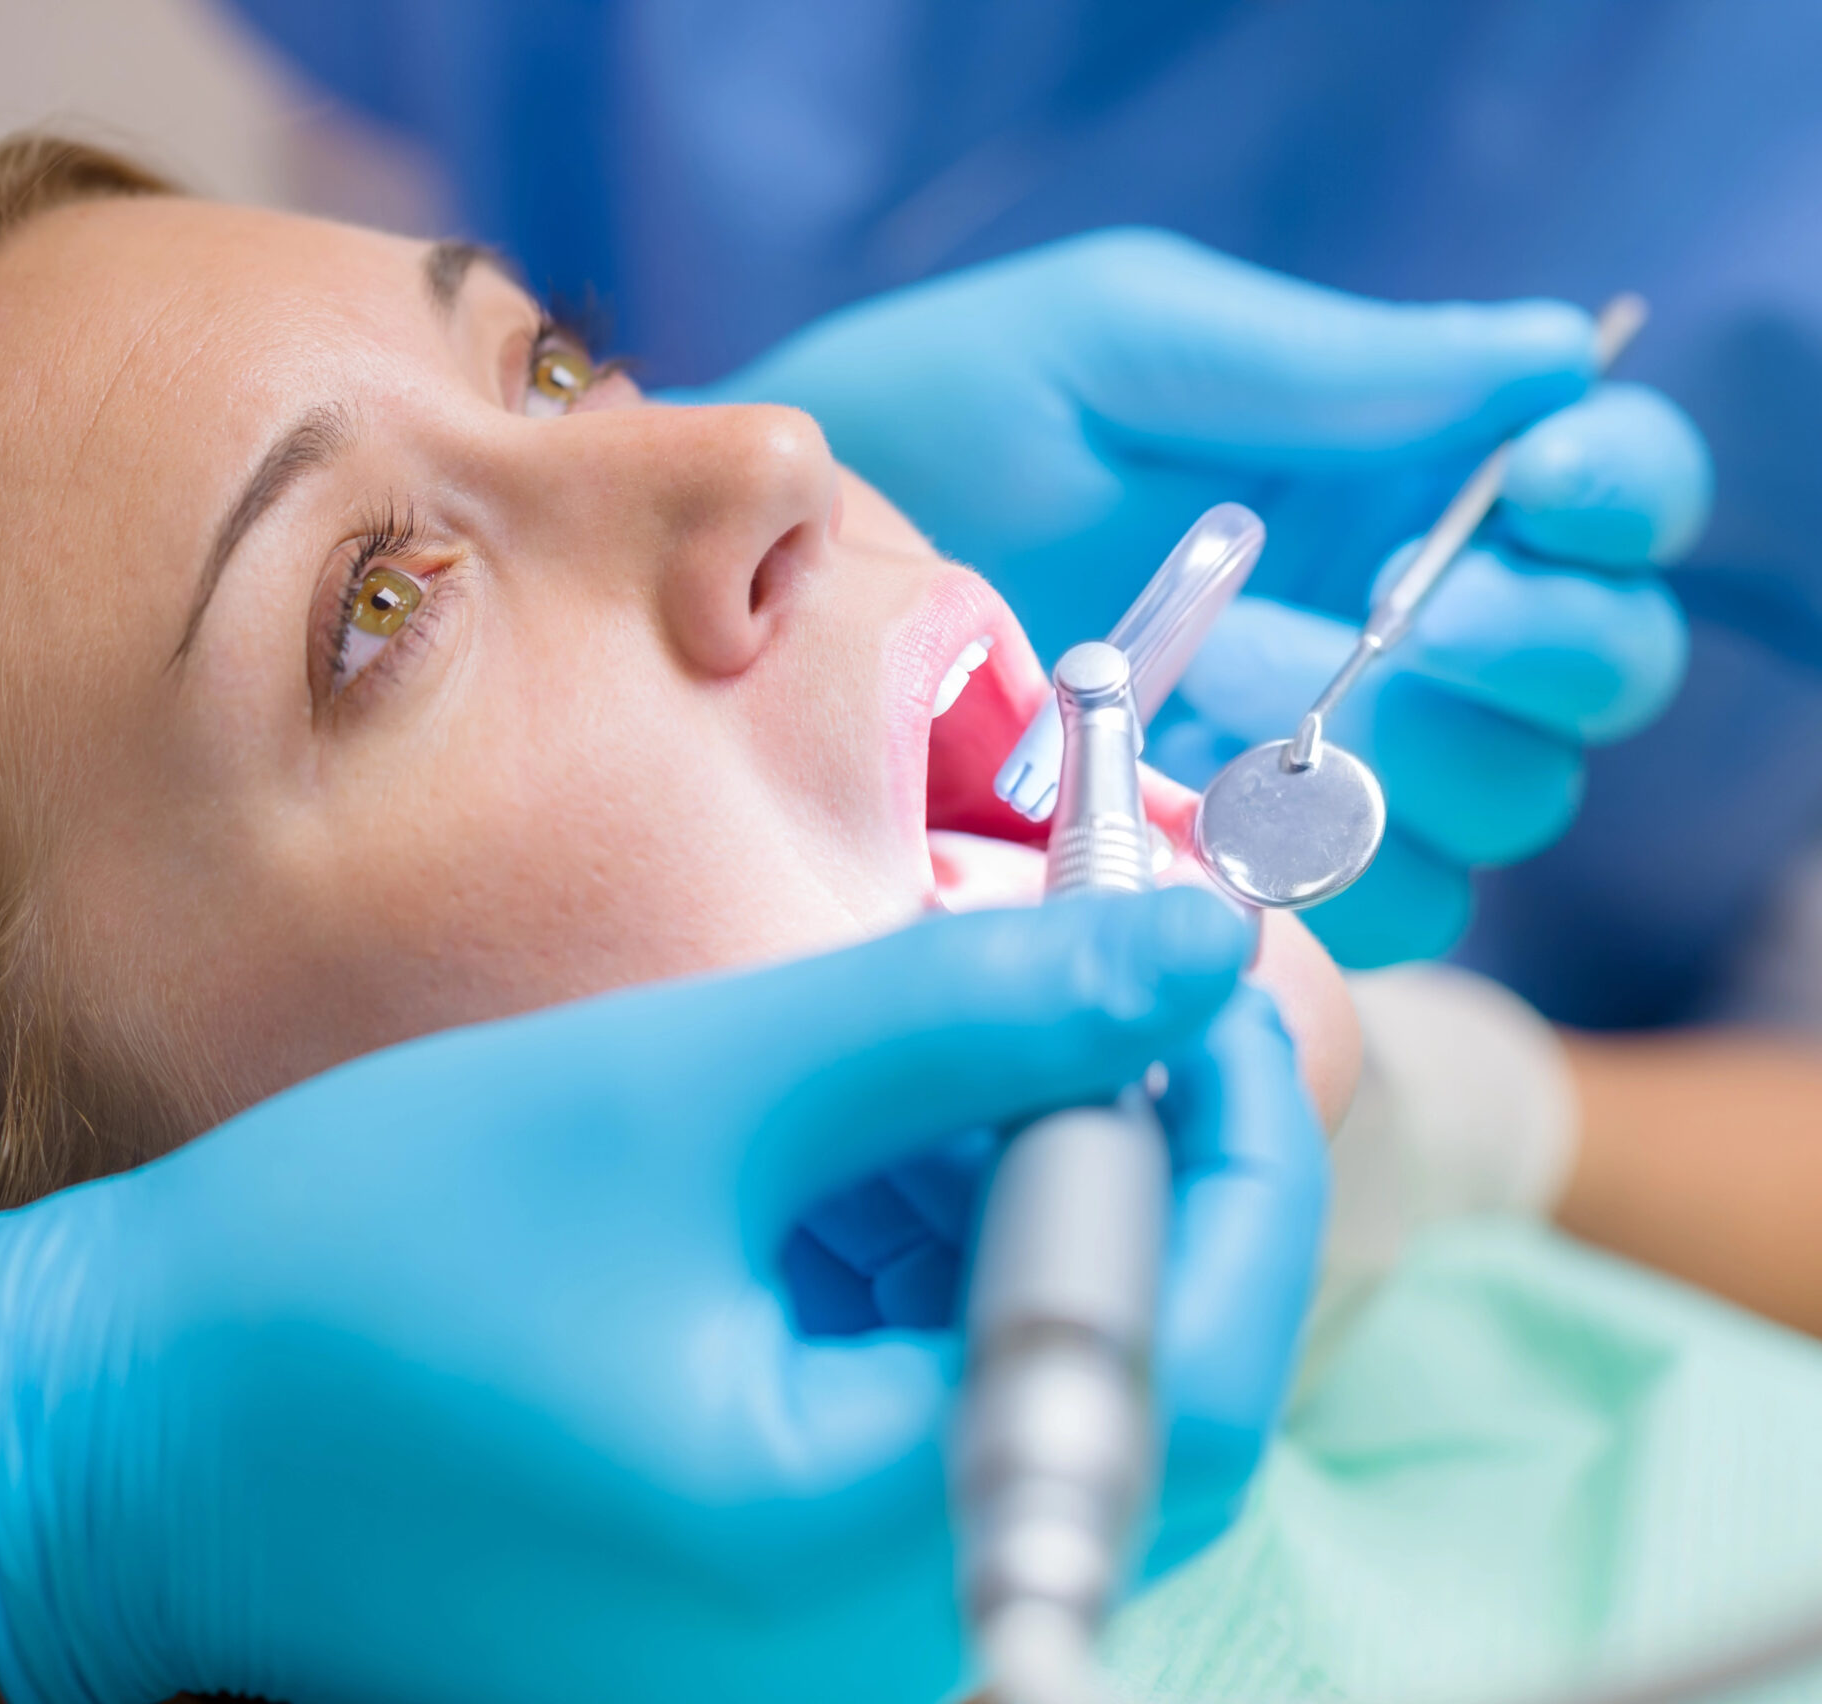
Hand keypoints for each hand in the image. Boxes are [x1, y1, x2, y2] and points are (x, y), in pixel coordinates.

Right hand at [0, 891, 1268, 1703]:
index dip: (1235, 1137)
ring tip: (891, 1065)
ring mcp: (809, 1648)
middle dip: (1109, 1158)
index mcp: (849, 1549)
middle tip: (1054, 982)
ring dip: (997, 1209)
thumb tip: (1188, 945)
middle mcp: (861, 1648)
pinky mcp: (750, 1604)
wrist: (131, 1431)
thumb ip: (964, 1016)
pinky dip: (904, 1285)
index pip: (1192, 1363)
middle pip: (1126, 1390)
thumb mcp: (682, 1095)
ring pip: (1016, 1401)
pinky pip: (908, 1436)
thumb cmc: (358, 1262)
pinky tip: (818, 1170)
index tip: (1191, 962)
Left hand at [697, 229, 1711, 965]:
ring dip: (1398, 747)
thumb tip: (1553, 356)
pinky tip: (1197, 799)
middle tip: (1395, 610)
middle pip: (1586, 672)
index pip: (1598, 495)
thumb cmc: (929, 423)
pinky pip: (1363, 913)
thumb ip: (1314, 362)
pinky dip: (1314, 865)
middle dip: (1523, 638)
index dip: (1616, 490)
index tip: (1540, 478)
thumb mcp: (1108, 348)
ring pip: (1494, 802)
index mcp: (1389, 479)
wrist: (767, 583)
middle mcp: (1387, 629)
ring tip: (1234, 694)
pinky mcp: (1234, 888)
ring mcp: (1315, 767)